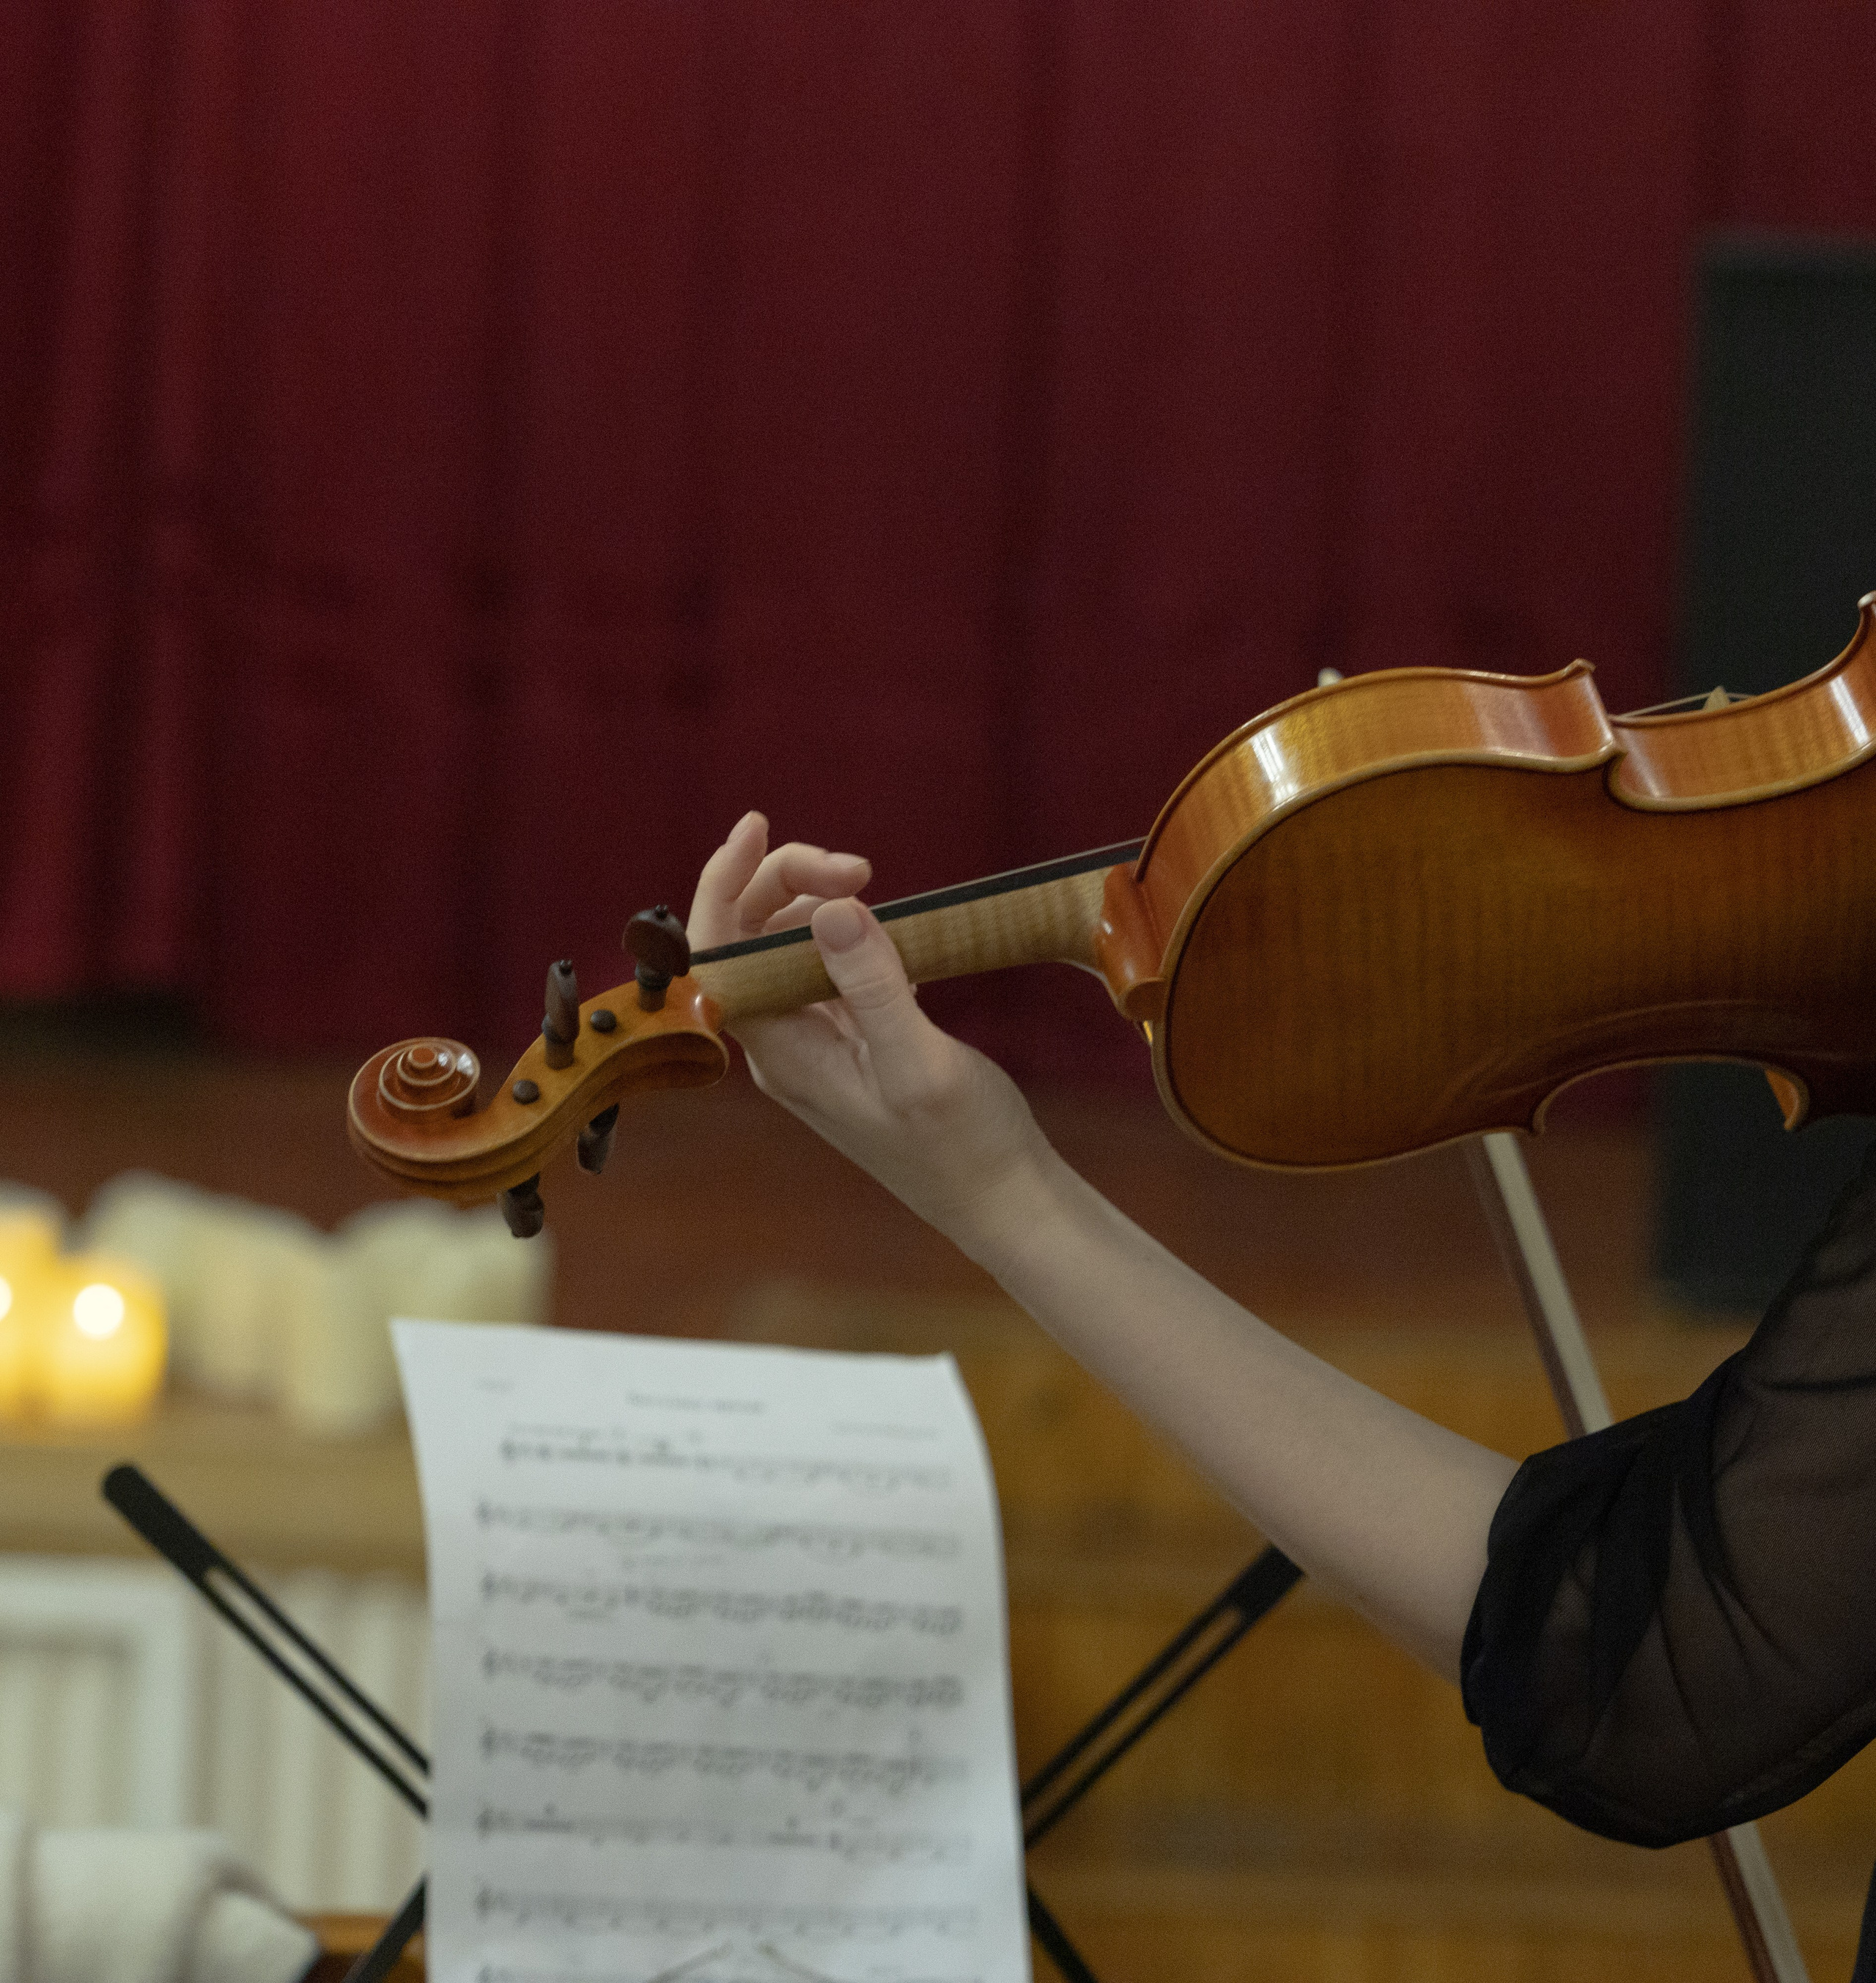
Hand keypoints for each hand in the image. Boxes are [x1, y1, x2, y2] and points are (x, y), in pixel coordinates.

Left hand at [687, 812, 1057, 1250]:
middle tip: (861, 865)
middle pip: (749, 939)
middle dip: (790, 884)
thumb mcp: (919, 1064)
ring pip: (788, 948)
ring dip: (819, 904)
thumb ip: (872, 985)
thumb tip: (828, 908)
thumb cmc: (963, 1145)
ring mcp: (817, 1043)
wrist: (1001, 1198)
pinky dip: (850, 933)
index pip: (719, 953)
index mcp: (783, 1053)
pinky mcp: (852, 1041)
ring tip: (871, 888)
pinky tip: (892, 935)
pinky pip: (827, 969)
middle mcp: (785, 1046)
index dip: (725, 883)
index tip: (758, 826)